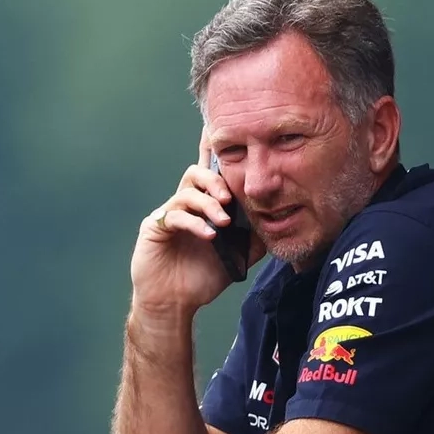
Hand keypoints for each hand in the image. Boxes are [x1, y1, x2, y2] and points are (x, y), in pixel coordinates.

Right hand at [130, 130, 265, 316]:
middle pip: (197, 173)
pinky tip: (209, 235)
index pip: (212, 173)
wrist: (176, 302)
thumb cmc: (204, 277)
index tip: (222, 131)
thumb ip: (255, 235)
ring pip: (187, 191)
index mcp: (205, 205)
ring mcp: (169, 213)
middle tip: (230, 198)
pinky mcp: (155, 227)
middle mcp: (186, 204)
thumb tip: (278, 220)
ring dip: (208, 203)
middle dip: (216, 180)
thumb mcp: (239, 255)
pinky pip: (175, 215)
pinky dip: (195, 223)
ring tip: (223, 221)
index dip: (214, 151)